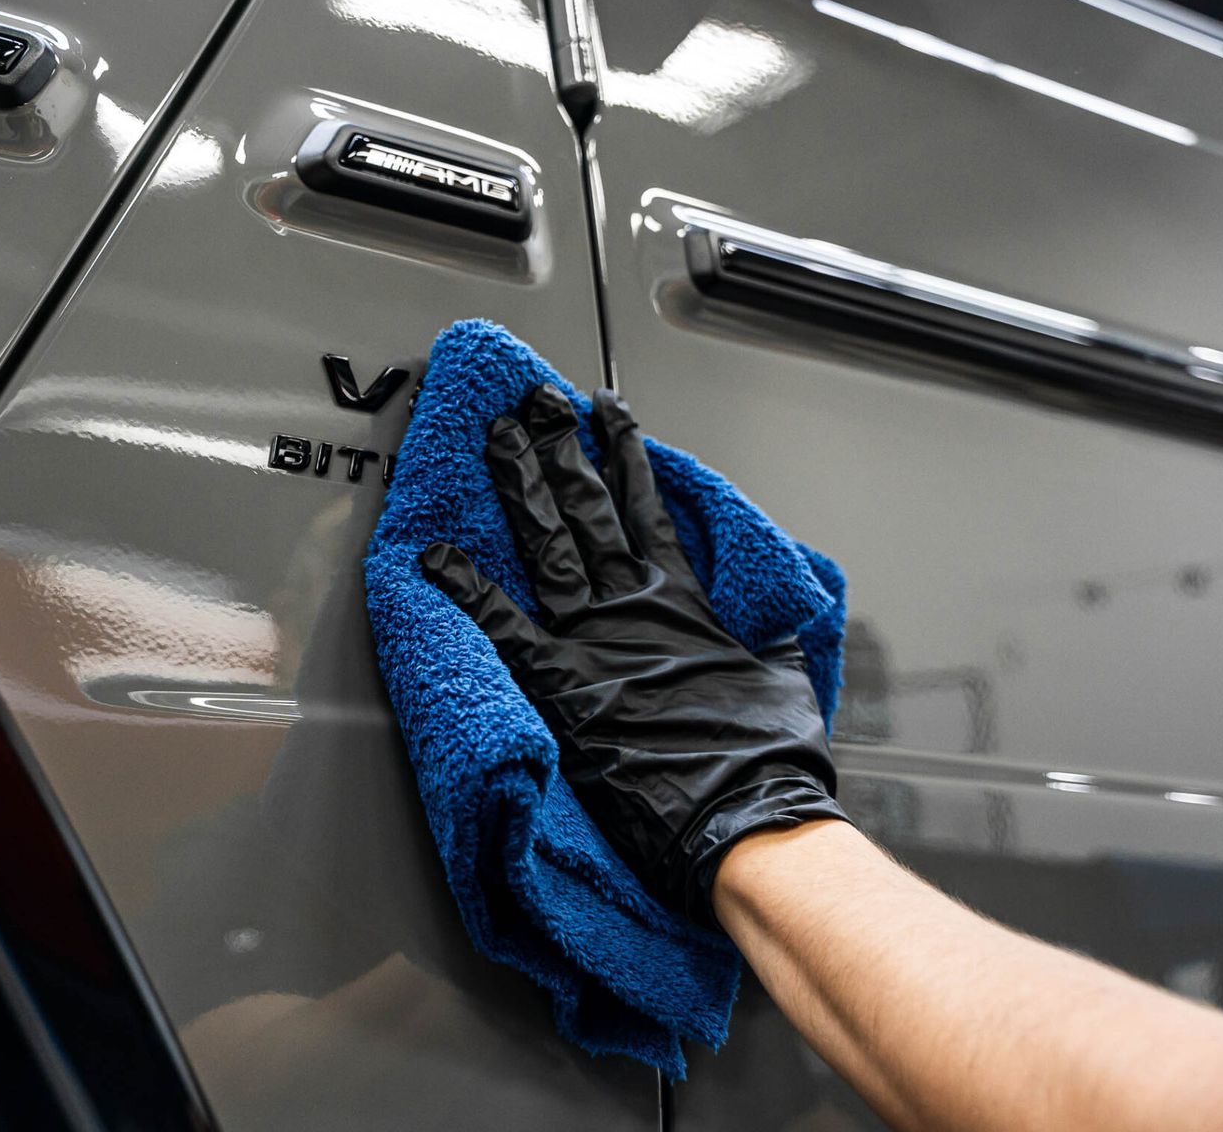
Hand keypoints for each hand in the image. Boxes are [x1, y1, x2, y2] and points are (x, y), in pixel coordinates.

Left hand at [420, 383, 846, 927]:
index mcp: (687, 605)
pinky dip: (467, 588)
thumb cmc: (770, 764)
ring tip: (496, 440)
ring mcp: (595, 641)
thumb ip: (771, 640)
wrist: (748, 819)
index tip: (608, 415)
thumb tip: (787, 620)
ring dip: (521, 489)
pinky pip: (501, 625)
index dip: (627, 457)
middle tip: (536, 403)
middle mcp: (635, 608)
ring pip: (549, 545)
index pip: (649, 510)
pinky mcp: (562, 685)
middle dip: (561, 451)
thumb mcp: (786, 681)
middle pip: (590, 511)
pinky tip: (434, 556)